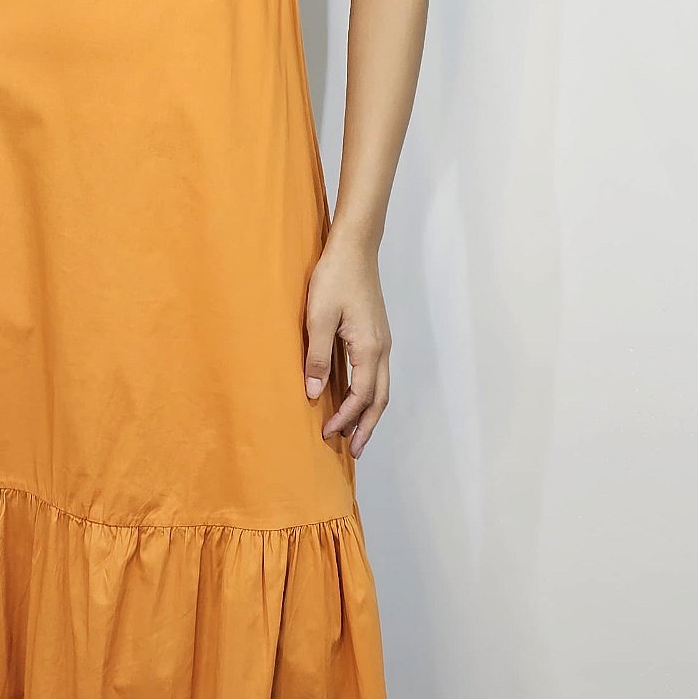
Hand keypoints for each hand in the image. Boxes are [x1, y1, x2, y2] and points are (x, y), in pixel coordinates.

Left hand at [302, 235, 391, 457]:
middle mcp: (382, 349)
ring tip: (356, 432)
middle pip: (380, 399)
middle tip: (353, 451)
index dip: (345, 418)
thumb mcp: (318, 318)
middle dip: (367, 427)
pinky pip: (377, 373)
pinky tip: (354, 397)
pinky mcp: (376, 334)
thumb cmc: (335, 277)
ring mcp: (382, 341)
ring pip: (382, 387)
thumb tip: (315, 393)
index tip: (327, 433)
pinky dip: (369, 393)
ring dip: (369, 412)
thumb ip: (317, 357)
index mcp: (369, 348)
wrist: (354, 248)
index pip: (361, 396)